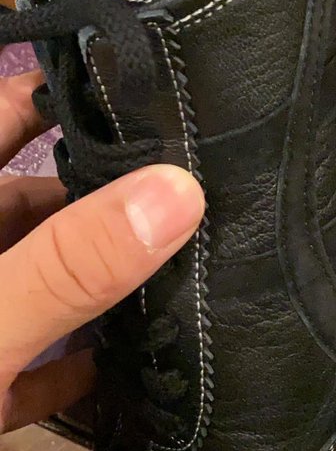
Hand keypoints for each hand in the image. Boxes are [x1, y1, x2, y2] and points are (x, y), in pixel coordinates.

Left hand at [0, 69, 204, 432]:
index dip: (70, 91)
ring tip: (190, 263)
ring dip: (96, 282)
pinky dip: (67, 364)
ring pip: (36, 282)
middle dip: (107, 195)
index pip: (8, 114)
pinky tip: (129, 366)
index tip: (156, 84)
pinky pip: (23, 363)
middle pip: (34, 203)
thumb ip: (71, 262)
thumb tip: (181, 190)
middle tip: (201, 182)